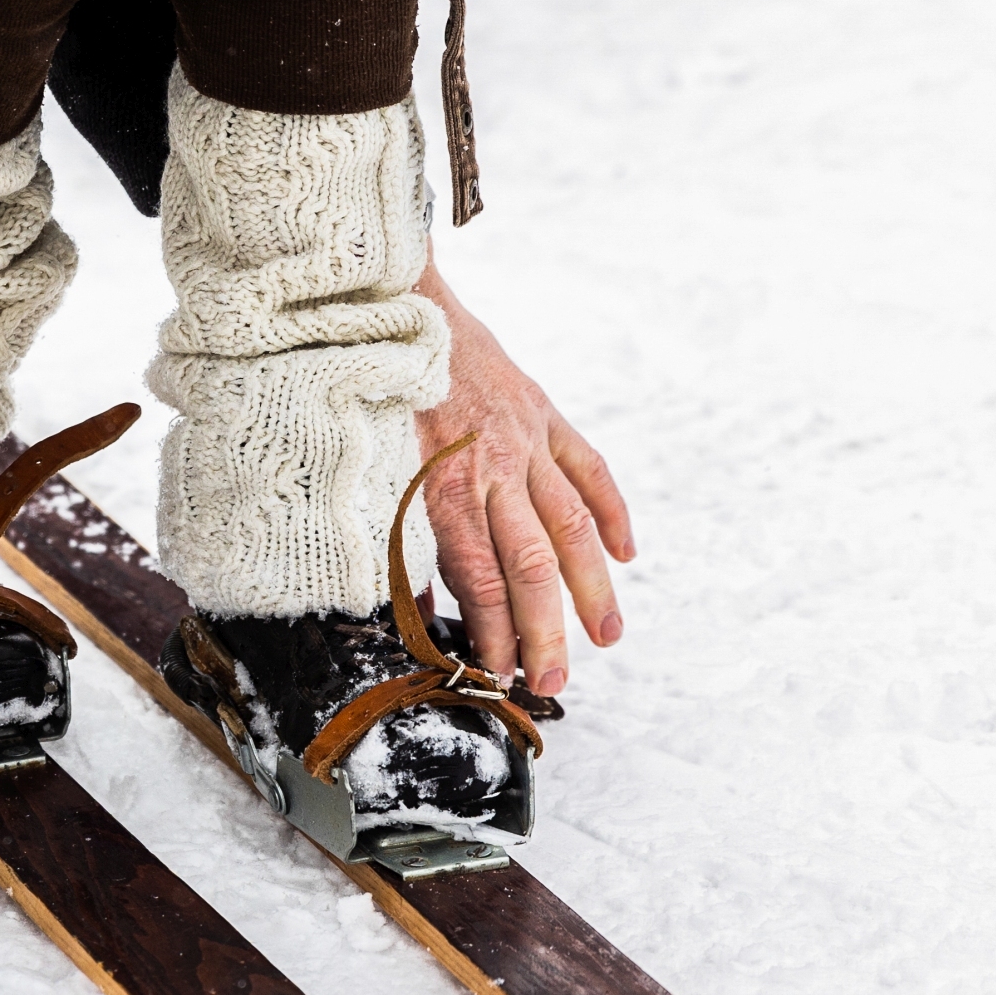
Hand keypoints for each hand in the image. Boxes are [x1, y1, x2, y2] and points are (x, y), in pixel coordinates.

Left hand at [412, 260, 634, 697]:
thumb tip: (418, 617)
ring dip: (591, 586)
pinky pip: (588, 467)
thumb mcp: (369, 475)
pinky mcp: (544, 411)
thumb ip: (395, 544)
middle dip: (544, 630)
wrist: (394, 310)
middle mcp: (490, 466)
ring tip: (607, 637)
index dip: (493, 632)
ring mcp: (525, 438)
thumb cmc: (371, 401)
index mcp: (440, 485)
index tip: (499, 675)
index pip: (478, 578)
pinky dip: (612, 510)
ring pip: (569, 523)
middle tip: (553, 684)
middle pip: (528, 564)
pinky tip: (626, 553)